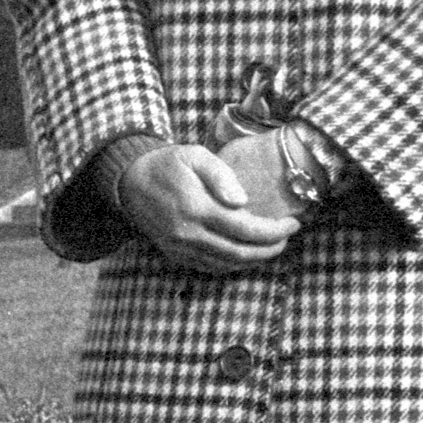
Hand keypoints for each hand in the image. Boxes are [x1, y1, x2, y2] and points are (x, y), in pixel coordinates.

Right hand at [114, 139, 300, 276]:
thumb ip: (222, 175)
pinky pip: (210, 267)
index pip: (245, 228)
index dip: (274, 231)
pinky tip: (247, 253)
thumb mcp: (195, 155)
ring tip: (273, 246)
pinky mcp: (175, 254)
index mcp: (196, 208)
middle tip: (288, 237)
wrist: (130, 181)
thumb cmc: (168, 163)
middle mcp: (188, 233)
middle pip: (240, 252)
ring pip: (226, 264)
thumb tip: (243, 202)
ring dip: (255, 259)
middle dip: (270, 248)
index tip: (292, 223)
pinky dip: (234, 264)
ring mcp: (180, 248)